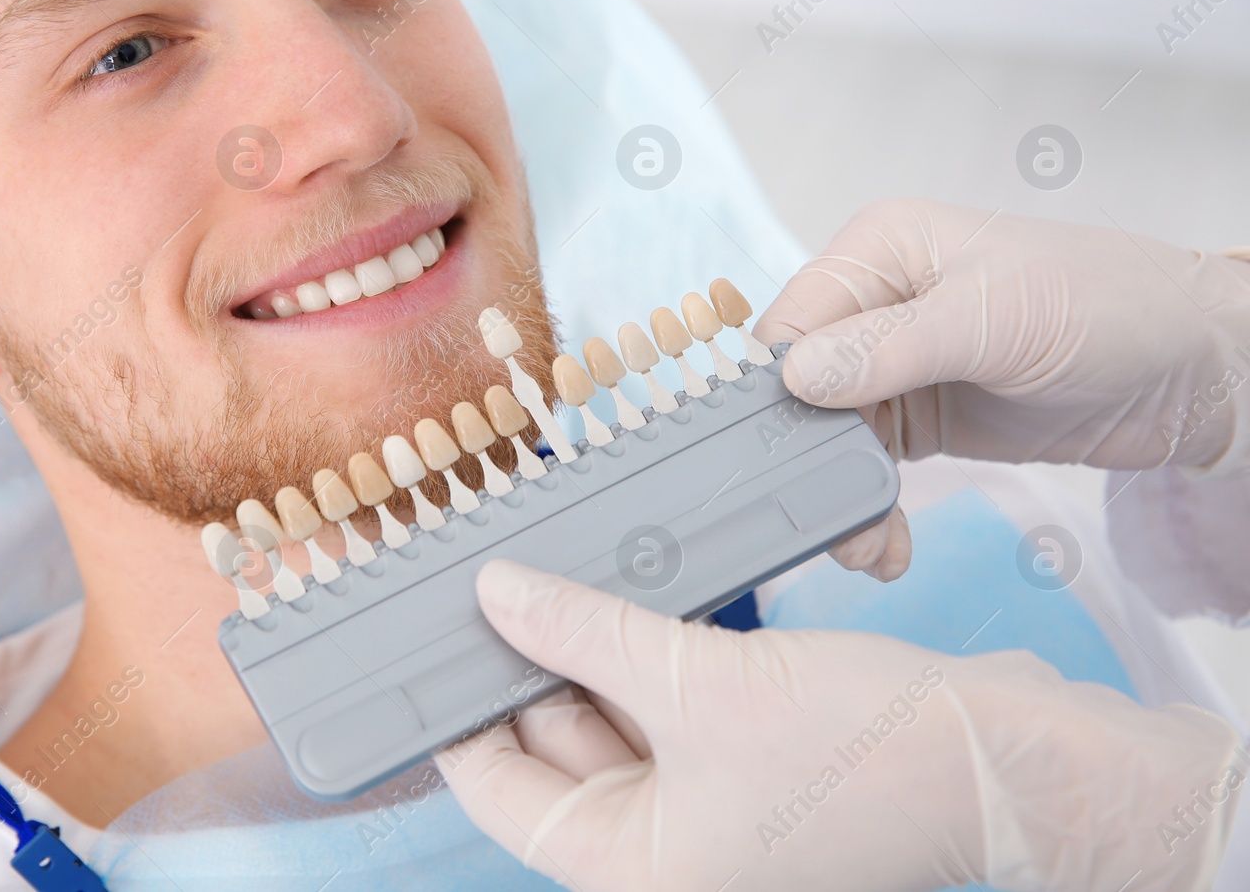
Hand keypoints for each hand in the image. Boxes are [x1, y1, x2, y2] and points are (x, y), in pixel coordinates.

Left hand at [439, 560, 1240, 891]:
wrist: (1012, 761)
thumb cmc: (868, 751)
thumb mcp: (701, 681)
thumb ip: (584, 633)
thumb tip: (497, 596)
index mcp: (634, 870)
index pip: (500, 793)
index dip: (456, 714)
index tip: (425, 642)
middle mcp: (665, 855)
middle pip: (553, 755)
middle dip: (522, 669)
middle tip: (484, 585)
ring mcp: (708, 818)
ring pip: (611, 727)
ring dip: (584, 655)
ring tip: (545, 576)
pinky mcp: (746, 776)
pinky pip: (666, 715)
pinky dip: (643, 661)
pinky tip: (621, 595)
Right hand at [754, 200, 1249, 578]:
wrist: (1192, 371)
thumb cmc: (1109, 306)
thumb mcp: (996, 320)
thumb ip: (891, 348)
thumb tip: (797, 376)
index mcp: (881, 250)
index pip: (793, 320)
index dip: (781, 388)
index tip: (791, 453)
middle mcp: (877, 303)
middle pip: (802, 387)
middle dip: (812, 457)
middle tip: (832, 519)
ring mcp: (896, 364)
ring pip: (830, 436)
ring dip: (842, 495)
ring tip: (868, 547)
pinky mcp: (920, 417)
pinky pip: (869, 465)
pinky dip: (872, 508)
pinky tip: (885, 543)